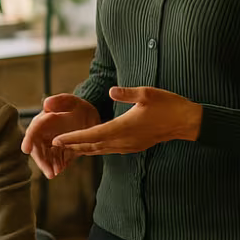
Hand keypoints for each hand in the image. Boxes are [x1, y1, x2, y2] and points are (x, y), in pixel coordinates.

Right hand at [21, 94, 100, 177]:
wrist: (90, 118)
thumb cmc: (79, 107)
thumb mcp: (72, 102)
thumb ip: (60, 101)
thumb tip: (46, 104)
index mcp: (44, 120)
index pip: (33, 130)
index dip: (29, 140)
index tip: (26, 150)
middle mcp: (45, 134)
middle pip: (37, 148)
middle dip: (41, 160)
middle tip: (48, 171)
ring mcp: (52, 144)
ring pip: (46, 157)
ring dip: (48, 165)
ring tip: (54, 173)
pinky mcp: (60, 152)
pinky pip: (56, 160)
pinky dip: (57, 166)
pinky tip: (60, 170)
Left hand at [51, 86, 202, 155]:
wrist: (187, 122)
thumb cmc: (168, 105)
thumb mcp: (148, 93)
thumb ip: (128, 93)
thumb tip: (112, 90)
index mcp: (124, 127)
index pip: (93, 134)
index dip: (73, 138)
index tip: (57, 140)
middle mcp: (124, 140)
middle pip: (92, 145)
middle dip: (72, 145)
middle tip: (52, 145)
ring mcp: (129, 145)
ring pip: (100, 149)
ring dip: (82, 148)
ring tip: (64, 147)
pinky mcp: (133, 146)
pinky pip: (109, 149)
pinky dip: (95, 148)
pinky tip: (88, 146)